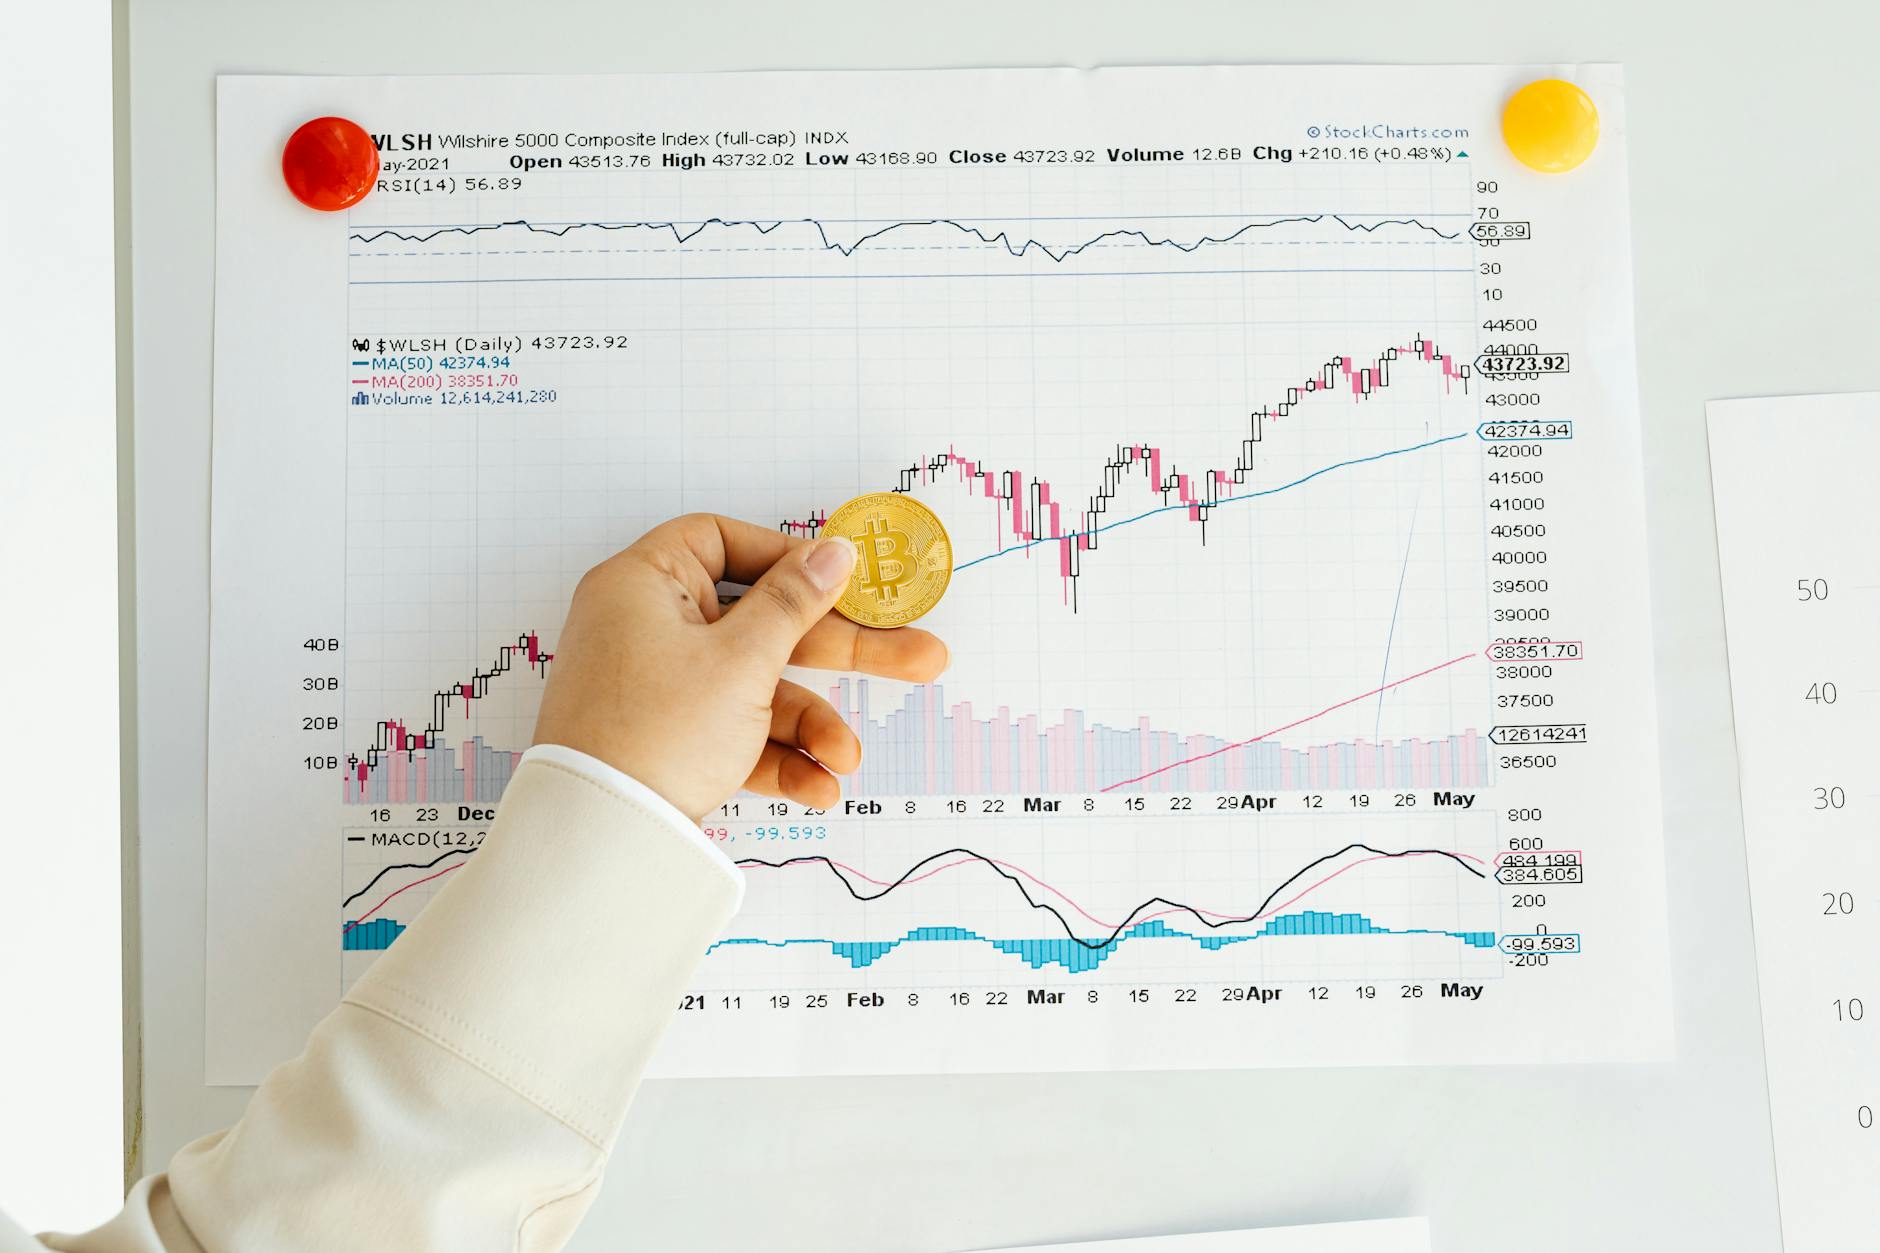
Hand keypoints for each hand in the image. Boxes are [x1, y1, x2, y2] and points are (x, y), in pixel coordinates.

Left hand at [532, 513, 948, 821]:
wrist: (603, 841)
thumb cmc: (656, 733)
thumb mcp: (742, 660)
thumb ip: (795, 602)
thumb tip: (834, 551)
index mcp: (645, 584)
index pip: (723, 542)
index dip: (788, 558)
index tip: (843, 581)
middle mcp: (648, 628)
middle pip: (762, 621)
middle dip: (841, 652)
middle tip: (918, 659)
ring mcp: (659, 688)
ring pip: (755, 685)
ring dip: (809, 722)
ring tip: (846, 757)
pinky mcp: (670, 740)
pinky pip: (735, 731)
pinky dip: (776, 755)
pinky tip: (817, 786)